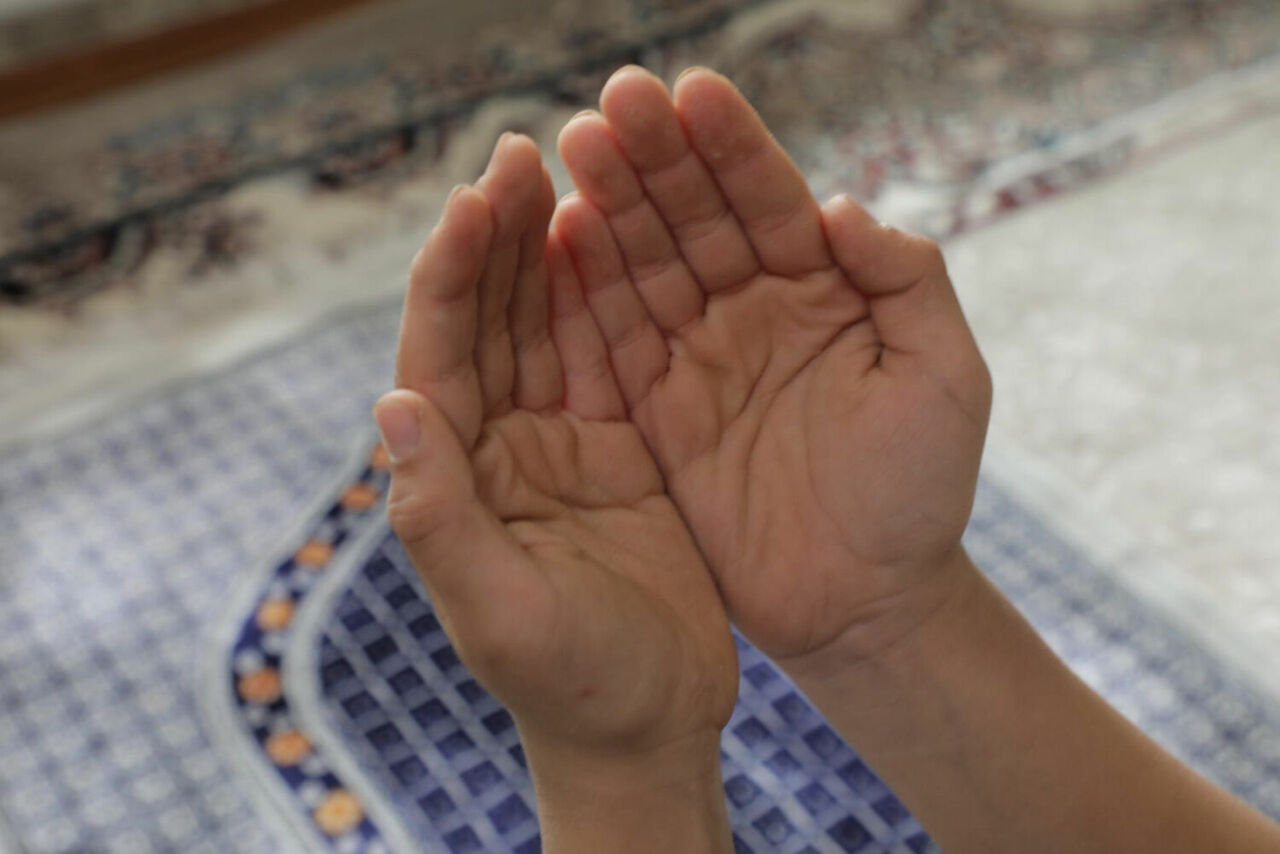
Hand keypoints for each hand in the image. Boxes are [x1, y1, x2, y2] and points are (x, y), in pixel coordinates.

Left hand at [375, 134, 736, 780]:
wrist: (647, 728)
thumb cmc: (571, 687)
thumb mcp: (502, 614)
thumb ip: (441, 518)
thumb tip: (392, 409)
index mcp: (455, 482)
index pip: (438, 359)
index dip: (448, 278)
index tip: (472, 200)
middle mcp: (496, 452)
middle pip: (488, 325)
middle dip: (496, 241)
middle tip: (520, 153)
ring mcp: (557, 446)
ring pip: (546, 328)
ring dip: (547, 254)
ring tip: (563, 174)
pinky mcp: (616, 450)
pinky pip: (607, 358)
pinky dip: (607, 300)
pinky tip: (610, 244)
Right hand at [555, 67, 991, 662]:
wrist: (869, 604)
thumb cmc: (920, 494)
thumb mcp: (944, 379)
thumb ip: (908, 282)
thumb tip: (839, 206)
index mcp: (825, 292)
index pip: (770, 201)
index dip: (733, 146)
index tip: (692, 90)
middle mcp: (754, 313)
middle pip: (696, 219)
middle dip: (656, 159)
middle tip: (613, 100)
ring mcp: (700, 361)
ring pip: (647, 268)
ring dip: (610, 207)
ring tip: (572, 146)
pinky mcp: (657, 415)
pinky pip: (615, 343)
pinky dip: (585, 293)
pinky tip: (559, 236)